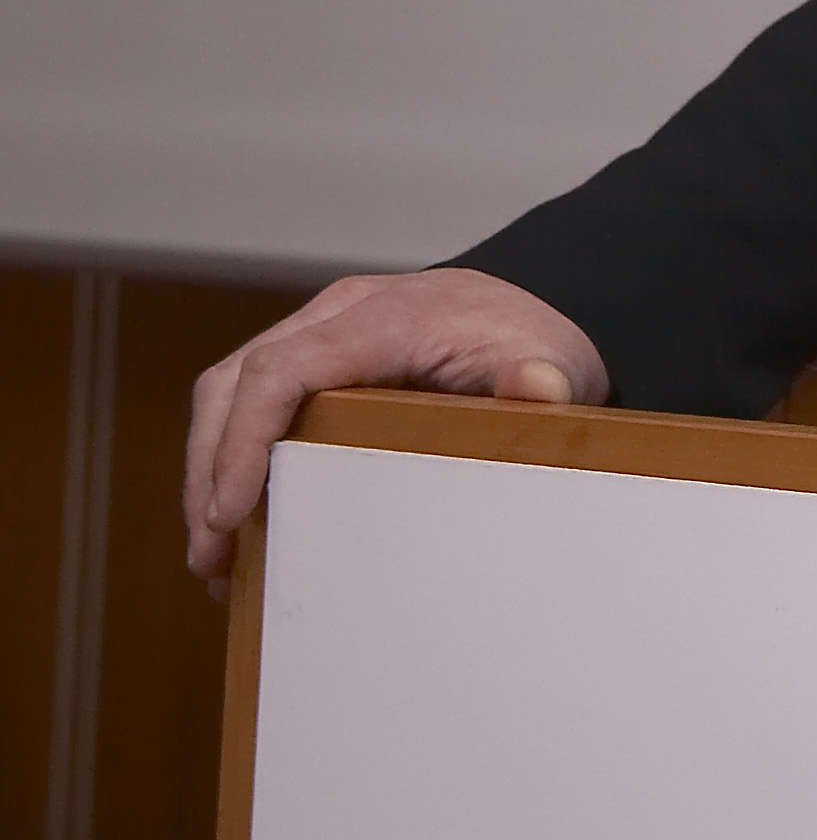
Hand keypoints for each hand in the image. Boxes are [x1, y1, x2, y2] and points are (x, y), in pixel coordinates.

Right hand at [183, 268, 604, 580]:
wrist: (535, 325)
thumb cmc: (536, 349)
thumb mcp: (555, 366)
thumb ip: (543, 380)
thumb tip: (534, 385)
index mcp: (387, 314)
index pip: (284, 368)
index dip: (241, 441)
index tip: (227, 514)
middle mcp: (340, 313)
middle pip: (235, 381)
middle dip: (208, 469)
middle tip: (209, 557)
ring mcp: (320, 332)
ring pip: (229, 391)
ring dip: (208, 470)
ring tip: (214, 557)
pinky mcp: (313, 359)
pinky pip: (251, 400)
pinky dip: (230, 458)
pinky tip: (240, 522)